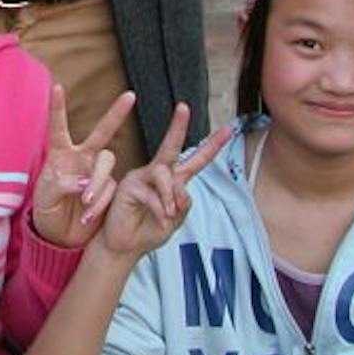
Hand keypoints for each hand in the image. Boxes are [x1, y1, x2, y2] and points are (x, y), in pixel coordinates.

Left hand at [30, 87, 130, 247]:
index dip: (58, 108)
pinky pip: (111, 191)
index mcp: (60, 155)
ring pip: (107, 165)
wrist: (60, 237)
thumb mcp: (44, 198)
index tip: (57, 86)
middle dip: (116, 114)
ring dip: (97, 183)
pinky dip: (99, 204)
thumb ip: (60, 185)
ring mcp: (97, 174)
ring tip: (84, 203)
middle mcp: (82, 159)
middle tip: (130, 96)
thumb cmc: (46, 212)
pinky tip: (87, 217)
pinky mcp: (109, 192)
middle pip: (101, 133)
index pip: (59, 127)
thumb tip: (84, 182)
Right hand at [91, 102, 232, 260]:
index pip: (196, 160)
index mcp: (174, 181)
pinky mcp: (129, 185)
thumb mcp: (175, 221)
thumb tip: (181, 193)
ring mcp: (142, 177)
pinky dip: (160, 208)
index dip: (213, 145)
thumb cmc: (149, 232)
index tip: (230, 128)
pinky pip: (151, 192)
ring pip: (164, 173)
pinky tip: (161, 218)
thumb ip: (183, 205)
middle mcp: (158, 174)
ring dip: (170, 196)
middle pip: (171, 147)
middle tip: (183, 107)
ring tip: (169, 214)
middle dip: (177, 126)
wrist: (124, 247)